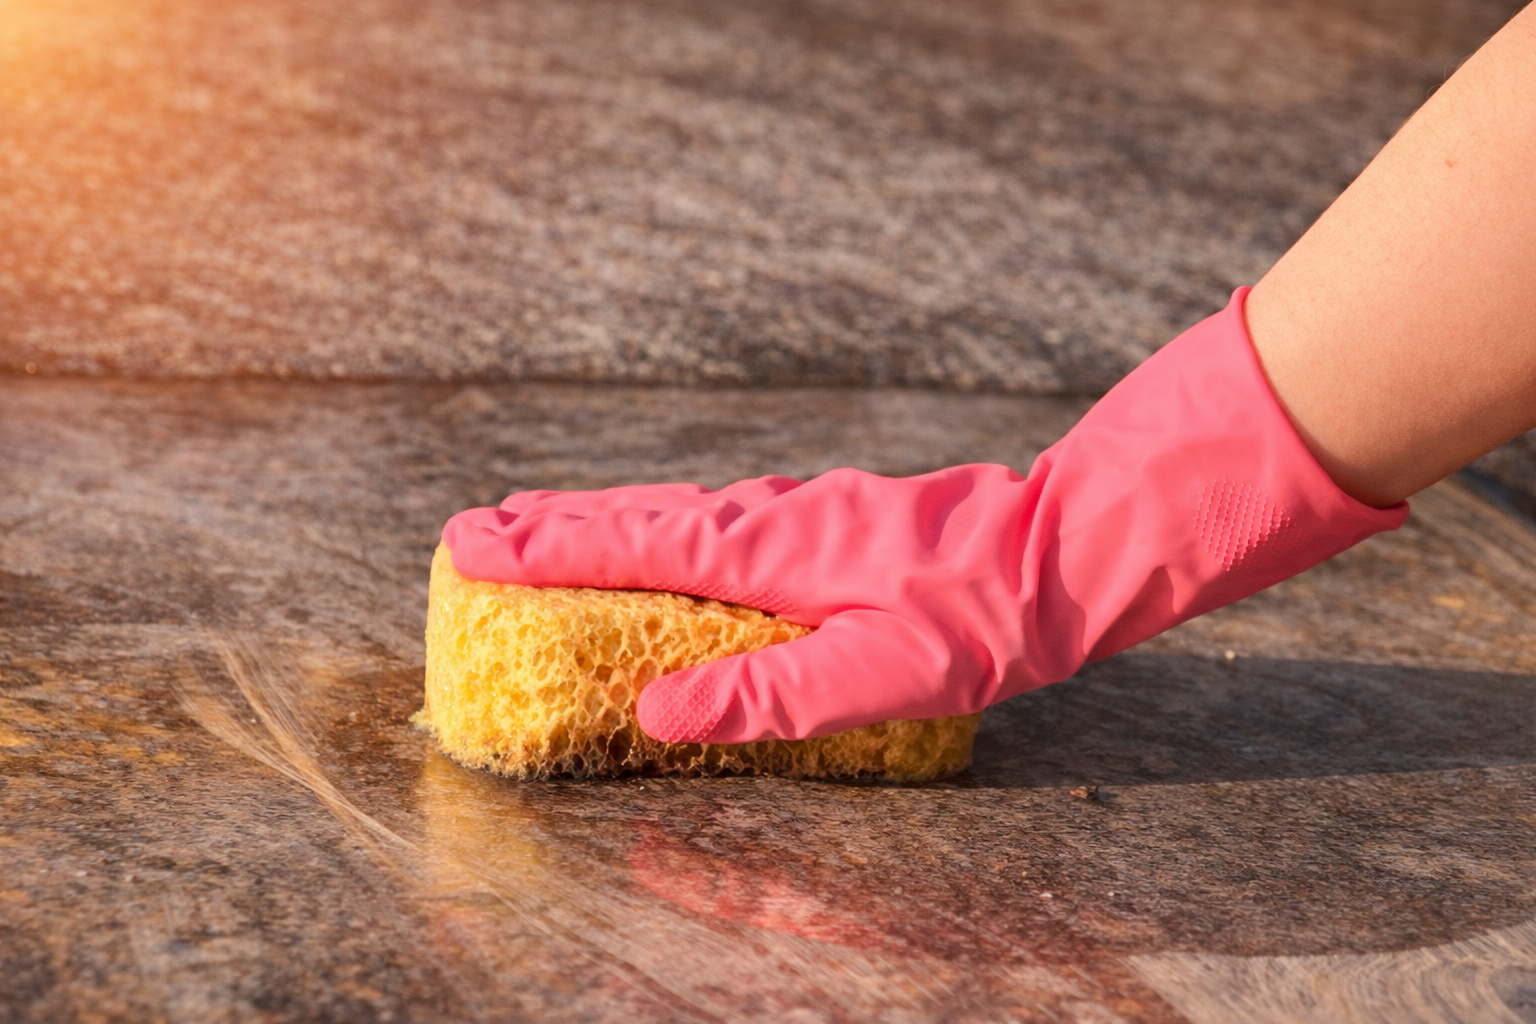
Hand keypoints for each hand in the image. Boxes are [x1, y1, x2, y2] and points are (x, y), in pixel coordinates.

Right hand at [444, 290, 1404, 743]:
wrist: (1063, 548)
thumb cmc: (982, 617)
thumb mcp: (880, 672)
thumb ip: (767, 695)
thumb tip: (656, 713)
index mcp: (768, 552)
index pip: (633, 546)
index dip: (547, 547)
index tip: (471, 541)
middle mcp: (769, 519)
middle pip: (638, 517)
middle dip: (552, 525)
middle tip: (478, 527)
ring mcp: (796, 514)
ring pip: (674, 514)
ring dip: (600, 521)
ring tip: (544, 528)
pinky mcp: (824, 522)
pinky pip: (715, 521)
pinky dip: (660, 526)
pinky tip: (666, 541)